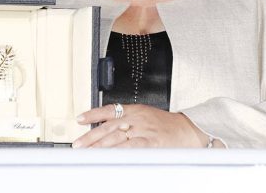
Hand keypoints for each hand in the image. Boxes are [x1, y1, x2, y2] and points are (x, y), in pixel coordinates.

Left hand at [72, 103, 209, 147]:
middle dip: (91, 137)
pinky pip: (130, 147)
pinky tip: (107, 155)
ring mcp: (143, 130)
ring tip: (86, 153)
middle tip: (78, 145)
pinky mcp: (150, 142)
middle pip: (108, 127)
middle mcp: (136, 118)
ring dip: (99, 146)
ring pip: (116, 138)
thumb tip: (107, 129)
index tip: (79, 118)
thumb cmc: (167, 125)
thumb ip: (128, 120)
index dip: (93, 114)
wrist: (188, 129)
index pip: (109, 110)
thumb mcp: (145, 115)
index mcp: (134, 109)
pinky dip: (117, 151)